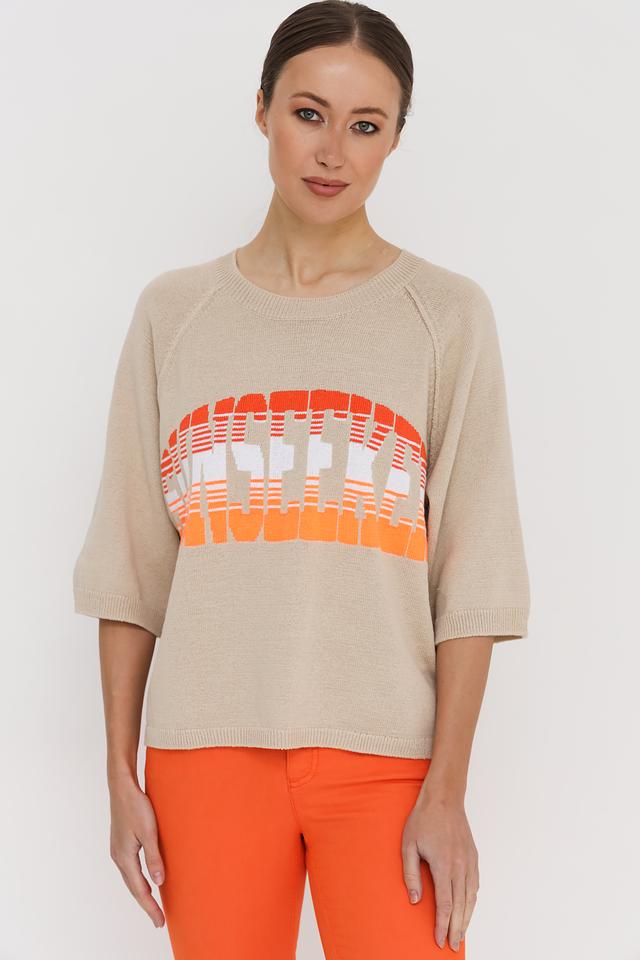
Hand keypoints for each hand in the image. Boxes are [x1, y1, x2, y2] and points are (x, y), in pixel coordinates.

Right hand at [108, 772, 165, 927]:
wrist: (122, 786)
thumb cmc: (136, 806)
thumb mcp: (149, 831)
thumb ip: (154, 857)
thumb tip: (159, 882)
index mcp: (124, 857)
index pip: (139, 889)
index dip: (150, 907)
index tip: (160, 922)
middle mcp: (119, 857)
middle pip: (133, 887)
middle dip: (146, 904)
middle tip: (159, 919)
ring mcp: (118, 850)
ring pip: (131, 878)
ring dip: (142, 892)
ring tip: (154, 904)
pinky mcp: (121, 842)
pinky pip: (130, 868)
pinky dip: (138, 879)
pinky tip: (146, 878)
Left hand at [401, 792, 478, 950]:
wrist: (444, 798)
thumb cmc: (423, 819)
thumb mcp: (408, 845)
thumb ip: (411, 874)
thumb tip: (414, 900)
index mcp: (443, 865)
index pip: (445, 904)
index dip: (442, 925)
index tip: (438, 940)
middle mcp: (460, 866)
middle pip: (461, 906)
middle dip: (456, 928)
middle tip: (452, 945)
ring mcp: (469, 861)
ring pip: (471, 897)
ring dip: (467, 918)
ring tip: (461, 934)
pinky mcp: (474, 856)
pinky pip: (475, 884)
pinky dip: (473, 900)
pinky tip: (469, 908)